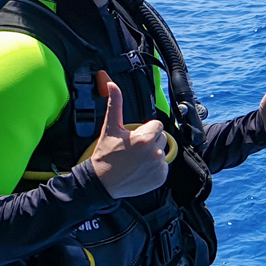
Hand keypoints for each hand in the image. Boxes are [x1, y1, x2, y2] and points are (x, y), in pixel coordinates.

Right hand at [90, 76, 168, 198]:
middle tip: (133, 148)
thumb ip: (114, 104)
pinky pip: (163, 167)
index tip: (134, 137)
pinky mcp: (160, 178)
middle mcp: (155, 153)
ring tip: (135, 159)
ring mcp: (159, 167)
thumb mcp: (110, 128)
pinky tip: (140, 169)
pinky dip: (154, 167)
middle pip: (161, 138)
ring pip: (162, 152)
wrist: (102, 182)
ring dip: (152, 153)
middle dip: (149, 140)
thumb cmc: (105, 155)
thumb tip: (111, 84)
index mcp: (145, 138)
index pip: (156, 125)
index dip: (145, 129)